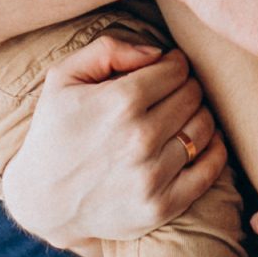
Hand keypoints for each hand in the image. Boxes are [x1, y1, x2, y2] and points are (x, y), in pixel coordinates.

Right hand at [0, 34, 226, 254]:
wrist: (43, 200)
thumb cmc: (54, 132)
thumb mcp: (62, 78)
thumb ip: (107, 50)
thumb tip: (157, 53)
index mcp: (119, 102)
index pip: (176, 69)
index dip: (173, 64)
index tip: (165, 70)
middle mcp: (140, 138)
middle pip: (192, 95)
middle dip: (185, 87)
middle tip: (172, 92)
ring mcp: (153, 175)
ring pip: (204, 128)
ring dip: (199, 115)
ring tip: (181, 115)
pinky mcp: (162, 206)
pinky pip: (210, 169)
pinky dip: (215, 149)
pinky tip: (202, 141)